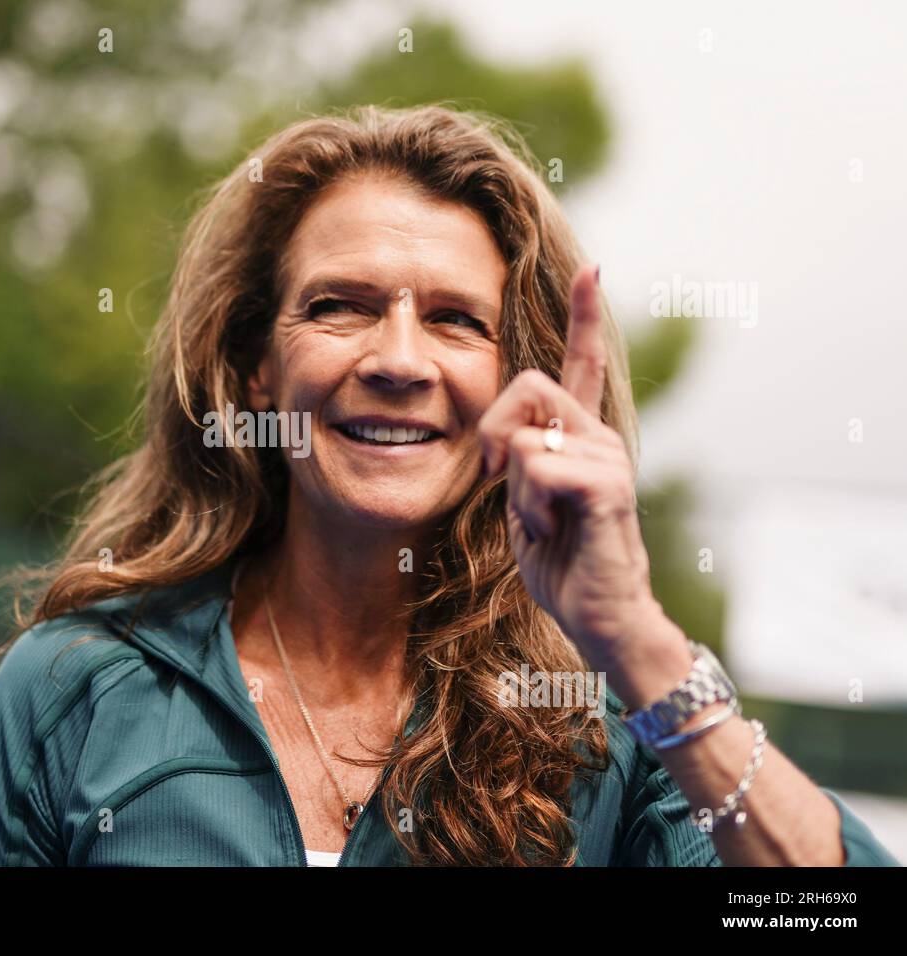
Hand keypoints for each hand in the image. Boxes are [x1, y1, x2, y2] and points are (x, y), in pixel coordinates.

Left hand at [476, 264, 660, 665]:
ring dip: (515, 489)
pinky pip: (539, 468)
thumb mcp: (523, 501)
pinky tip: (552, 531)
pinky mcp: (608, 485)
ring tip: (543, 521)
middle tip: (497, 479)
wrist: (596, 615)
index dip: (586, 316)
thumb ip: (516, 460)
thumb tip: (504, 439)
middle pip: (527, 384)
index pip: (582, 364)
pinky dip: (529, 508)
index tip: (593, 267)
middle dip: (493, 430)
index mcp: (579, 436)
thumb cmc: (560, 561)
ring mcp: (608, 458)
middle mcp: (599, 436)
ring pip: (527, 436)